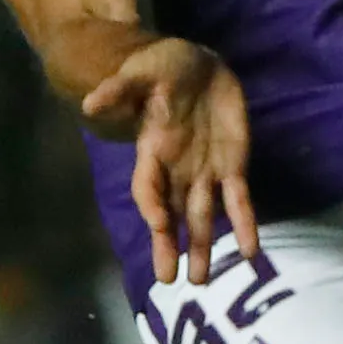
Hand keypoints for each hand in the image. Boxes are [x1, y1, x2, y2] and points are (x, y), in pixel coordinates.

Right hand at [87, 30, 254, 279]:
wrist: (199, 64)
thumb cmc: (164, 67)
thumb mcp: (141, 71)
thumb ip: (119, 89)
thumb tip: (91, 104)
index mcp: (152, 151)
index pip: (148, 187)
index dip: (152, 206)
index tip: (160, 226)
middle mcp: (176, 170)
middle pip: (172, 214)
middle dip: (171, 244)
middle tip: (169, 279)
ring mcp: (205, 172)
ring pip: (203, 216)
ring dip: (203, 246)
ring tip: (201, 279)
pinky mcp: (233, 167)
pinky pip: (239, 201)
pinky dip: (245, 225)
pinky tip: (251, 252)